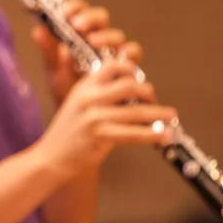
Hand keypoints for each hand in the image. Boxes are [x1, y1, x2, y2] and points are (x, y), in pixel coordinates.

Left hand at [31, 0, 142, 103]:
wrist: (81, 119)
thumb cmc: (67, 91)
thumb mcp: (54, 71)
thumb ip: (48, 51)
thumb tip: (37, 30)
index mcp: (80, 35)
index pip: (81, 12)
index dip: (76, 6)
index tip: (65, 11)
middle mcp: (99, 41)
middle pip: (102, 19)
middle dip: (90, 18)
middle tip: (77, 24)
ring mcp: (114, 53)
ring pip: (117, 36)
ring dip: (106, 36)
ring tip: (93, 41)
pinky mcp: (127, 68)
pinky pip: (132, 55)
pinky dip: (127, 53)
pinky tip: (119, 57)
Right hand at [35, 59, 176, 179]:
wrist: (52, 156)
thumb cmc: (68, 132)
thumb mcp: (78, 104)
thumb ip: (100, 94)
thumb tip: (132, 90)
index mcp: (84, 86)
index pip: (112, 67)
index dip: (130, 69)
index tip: (140, 79)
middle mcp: (89, 98)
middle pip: (129, 85)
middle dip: (148, 92)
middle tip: (154, 101)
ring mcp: (95, 117)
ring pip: (136, 111)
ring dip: (158, 114)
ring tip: (171, 116)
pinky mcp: (101, 136)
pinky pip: (134, 133)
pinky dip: (153, 134)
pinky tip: (164, 135)